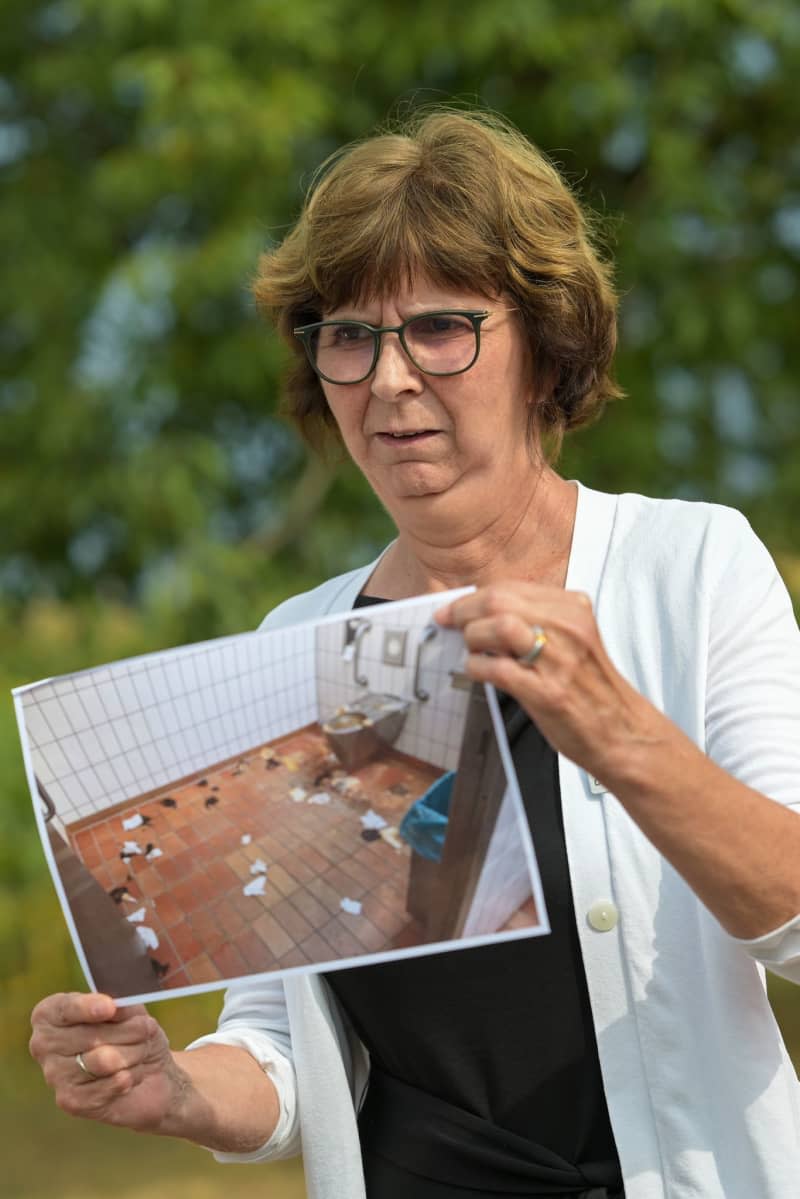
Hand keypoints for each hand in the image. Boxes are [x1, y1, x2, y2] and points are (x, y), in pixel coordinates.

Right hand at [30, 992, 184, 1131]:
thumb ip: (120, 1004)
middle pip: (91, 1036)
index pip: (64, 1008)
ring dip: (134, 1053)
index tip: (110, 1008)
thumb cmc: (132, 1031)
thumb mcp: (130, 1009)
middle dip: (129, 1031)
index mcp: (51, 1013)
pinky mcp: (71, 1101)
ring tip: (141, 1050)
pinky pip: (111, 1084)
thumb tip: (116, 1006)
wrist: (146, 1073)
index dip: (87, 1007)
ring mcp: (54, 1075)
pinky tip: (132, 1073)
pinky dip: (132, 1076)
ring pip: (105, 1060)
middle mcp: (44, 1044)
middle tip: (145, 1028)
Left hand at [436, 581, 664, 784]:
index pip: (511, 588)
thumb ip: (538, 620)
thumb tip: (483, 613)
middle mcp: (568, 628)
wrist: (621, 732)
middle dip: (464, 611)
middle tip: (449, 624)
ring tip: (472, 650)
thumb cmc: (591, 688)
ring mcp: (559, 659)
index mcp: (574, 609)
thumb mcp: (574, 638)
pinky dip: (477, 667)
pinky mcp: (547, 692)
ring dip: (473, 637)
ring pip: (498, 626)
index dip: (474, 597)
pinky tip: (477, 671)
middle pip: (499, 600)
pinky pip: (497, 669)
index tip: (454, 608)